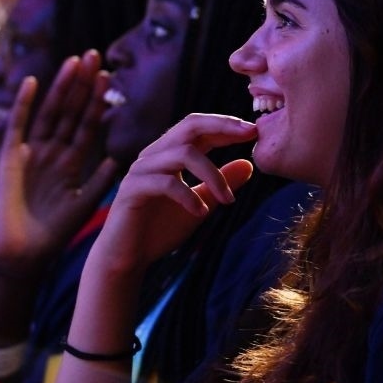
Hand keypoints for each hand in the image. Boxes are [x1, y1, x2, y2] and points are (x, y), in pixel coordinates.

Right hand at [0, 50, 117, 270]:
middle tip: (95, 54)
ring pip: (49, 112)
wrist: (22, 254)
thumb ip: (100, 181)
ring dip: (61, 87)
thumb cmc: (54, 233)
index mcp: (71, 161)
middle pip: (70, 110)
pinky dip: (24, 104)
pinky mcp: (9, 157)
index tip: (109, 76)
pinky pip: (18, 125)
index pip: (87, 124)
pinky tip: (33, 82)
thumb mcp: (84, 204)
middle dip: (82, 84)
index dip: (97, 101)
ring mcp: (30, 151)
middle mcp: (52, 151)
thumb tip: (120, 157)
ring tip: (73, 61)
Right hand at [93, 113, 256, 273]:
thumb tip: (248, 164)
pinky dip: (188, 196)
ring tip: (228, 200)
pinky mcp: (132, 190)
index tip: (255, 130)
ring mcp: (141, 170)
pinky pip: (165, 183)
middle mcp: (154, 155)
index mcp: (169, 154)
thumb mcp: (201, 204)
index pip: (199, 127)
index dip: (227, 125)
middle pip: (189, 126)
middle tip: (250, 135)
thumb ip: (220, 183)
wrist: (127, 258)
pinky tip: (200, 212)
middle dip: (222, 126)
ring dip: (212, 174)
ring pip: (182, 153)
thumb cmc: (160, 229)